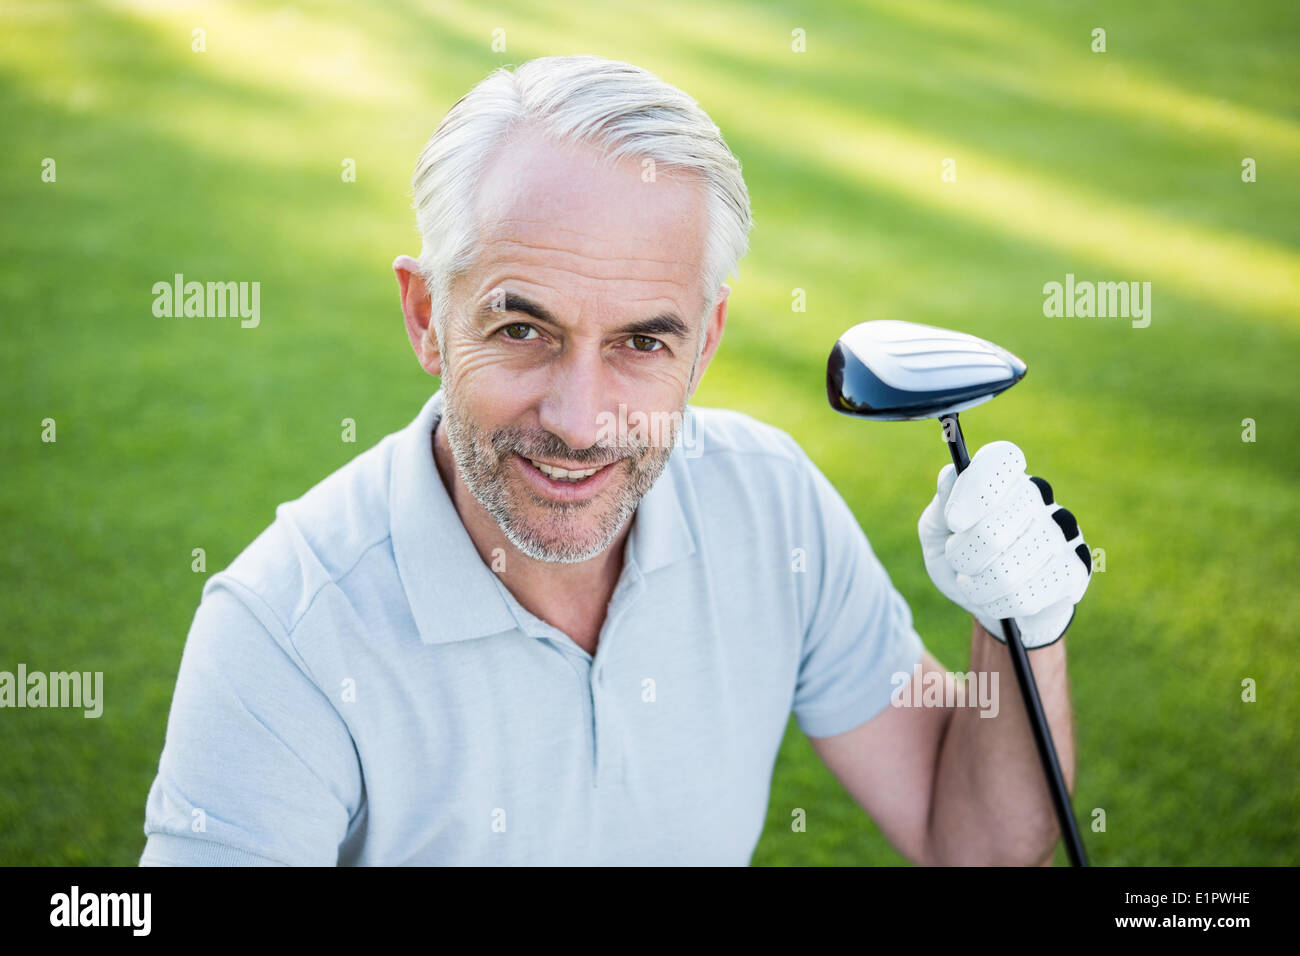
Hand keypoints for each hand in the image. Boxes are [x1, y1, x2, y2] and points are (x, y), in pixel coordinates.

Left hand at [917, 440, 1091, 647]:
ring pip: (1008, 571)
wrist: (993, 601)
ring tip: (974, 584)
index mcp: (1004, 478)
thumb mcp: (938, 531)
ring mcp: (1063, 532)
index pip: (1002, 458)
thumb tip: (951, 474)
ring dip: (978, 586)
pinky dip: (998, 604)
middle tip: (958, 562)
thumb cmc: (963, 557)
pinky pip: (1027, 596)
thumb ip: (942, 503)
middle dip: (962, 557)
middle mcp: (1039, 496)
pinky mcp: (1075, 570)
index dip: (975, 489)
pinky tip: (997, 599)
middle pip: (993, 529)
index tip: (953, 522)